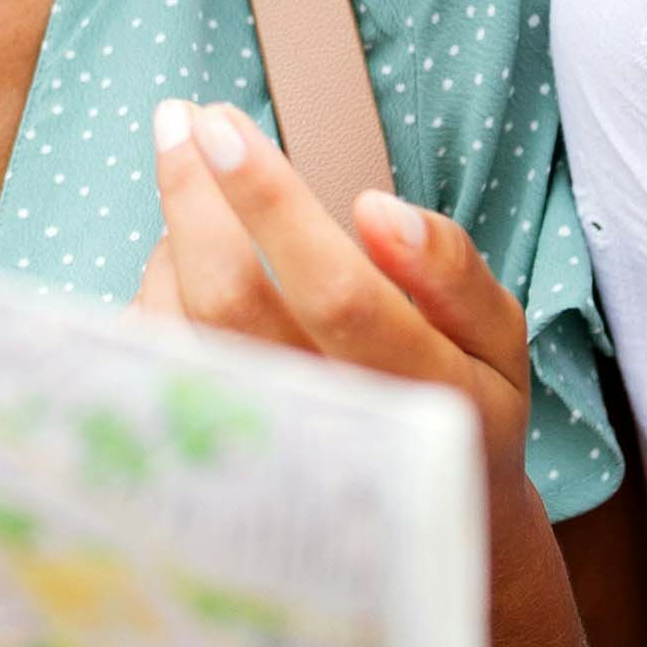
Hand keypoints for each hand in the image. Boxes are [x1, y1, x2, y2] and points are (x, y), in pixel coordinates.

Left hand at [135, 100, 530, 477]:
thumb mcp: (496, 336)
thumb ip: (449, 269)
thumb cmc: (464, 403)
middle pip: (231, 304)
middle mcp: (332, 427)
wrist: (433, 526)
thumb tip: (376, 210)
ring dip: (171, 242)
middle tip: (177, 120)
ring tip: (199, 195)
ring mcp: (263, 450)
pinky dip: (154, 293)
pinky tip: (184, 264)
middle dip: (191, 198)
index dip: (270, 201)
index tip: (221, 122)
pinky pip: (150, 365)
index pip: (334, 288)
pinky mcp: (212, 457)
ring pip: (178, 332)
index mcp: (417, 388)